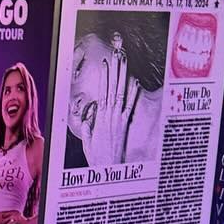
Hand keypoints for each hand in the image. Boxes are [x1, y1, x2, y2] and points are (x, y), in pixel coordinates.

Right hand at [72, 42, 139, 166]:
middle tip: (117, 54)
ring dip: (123, 76)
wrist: (107, 168)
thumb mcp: (87, 143)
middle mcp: (109, 115)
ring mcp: (119, 118)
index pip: (102, 91)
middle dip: (115, 70)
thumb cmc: (96, 158)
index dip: (104, 76)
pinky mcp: (125, 125)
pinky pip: (130, 107)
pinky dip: (133, 94)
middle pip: (112, 87)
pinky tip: (136, 82)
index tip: (105, 63)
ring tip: (126, 62)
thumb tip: (88, 119)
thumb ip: (88, 129)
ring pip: (121, 93)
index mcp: (98, 117)